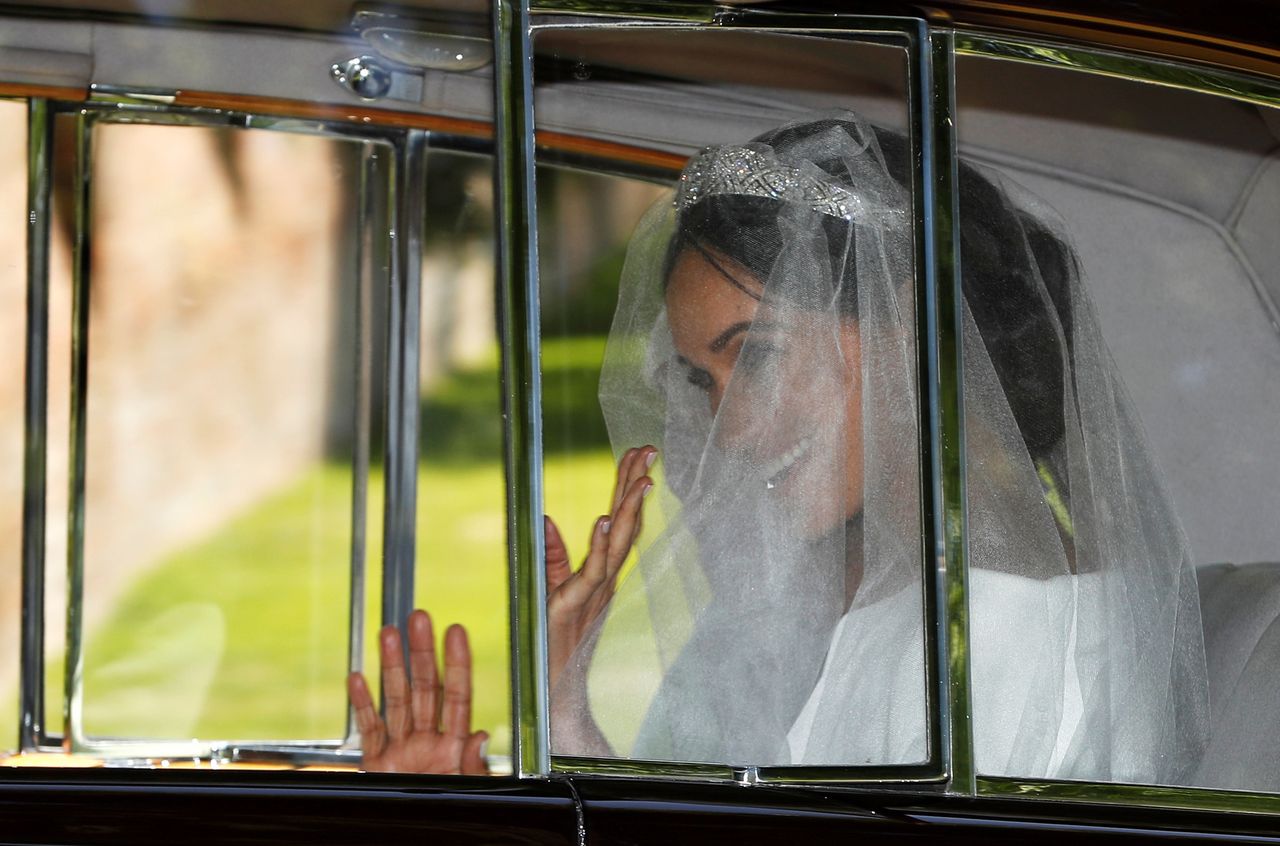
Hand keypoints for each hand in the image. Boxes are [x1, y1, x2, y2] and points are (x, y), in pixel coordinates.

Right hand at [347, 609, 487, 773]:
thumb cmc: (446, 821)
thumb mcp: (465, 789)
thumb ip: (471, 766)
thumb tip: (481, 735)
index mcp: (454, 747)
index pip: (457, 696)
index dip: (457, 663)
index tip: (455, 631)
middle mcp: (428, 743)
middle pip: (426, 688)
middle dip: (422, 651)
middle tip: (419, 617)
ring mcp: (401, 751)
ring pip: (396, 700)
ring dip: (392, 666)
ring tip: (389, 632)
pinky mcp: (376, 765)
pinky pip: (369, 729)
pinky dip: (362, 704)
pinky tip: (358, 677)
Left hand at [545, 445, 654, 690]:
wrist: (556, 687)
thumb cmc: (555, 639)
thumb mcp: (551, 587)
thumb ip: (552, 554)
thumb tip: (546, 517)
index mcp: (601, 569)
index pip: (620, 520)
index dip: (628, 486)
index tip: (640, 451)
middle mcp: (604, 577)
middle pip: (626, 523)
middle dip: (635, 485)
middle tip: (649, 448)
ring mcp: (594, 590)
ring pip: (617, 544)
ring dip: (629, 510)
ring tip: (640, 478)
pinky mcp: (574, 604)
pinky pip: (591, 572)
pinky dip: (599, 545)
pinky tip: (605, 520)